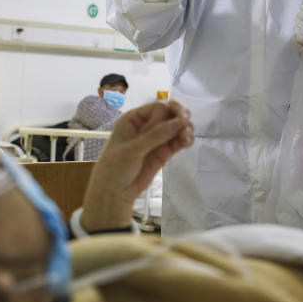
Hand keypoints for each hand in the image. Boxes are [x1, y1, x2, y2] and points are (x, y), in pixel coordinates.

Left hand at [80, 100, 193, 231]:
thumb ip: (156, 136)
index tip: (162, 130)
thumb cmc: (115, 168)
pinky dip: (185, 139)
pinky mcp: (163, 152)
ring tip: (187, 138)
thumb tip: (180, 122)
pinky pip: (178, 141)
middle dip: (180, 116)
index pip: (157, 108)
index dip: (164, 116)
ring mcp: (156, 139)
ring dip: (185, 128)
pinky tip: (187, 142)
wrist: (114, 193)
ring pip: (176, 127)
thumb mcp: (132, 150)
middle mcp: (146, 126)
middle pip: (170, 113)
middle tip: (186, 123)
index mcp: (133, 119)